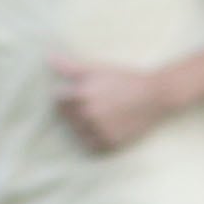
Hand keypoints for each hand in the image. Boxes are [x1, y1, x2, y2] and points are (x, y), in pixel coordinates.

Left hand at [50, 56, 175, 153]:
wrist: (155, 95)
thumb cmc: (124, 78)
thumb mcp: (98, 69)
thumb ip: (71, 66)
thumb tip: (49, 58)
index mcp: (82, 95)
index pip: (57, 100)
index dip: (64, 95)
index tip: (75, 93)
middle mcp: (88, 115)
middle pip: (66, 117)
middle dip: (71, 111)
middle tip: (89, 104)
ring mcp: (99, 130)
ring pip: (77, 133)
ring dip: (81, 126)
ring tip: (96, 116)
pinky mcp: (110, 143)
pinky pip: (92, 146)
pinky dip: (93, 139)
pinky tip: (102, 128)